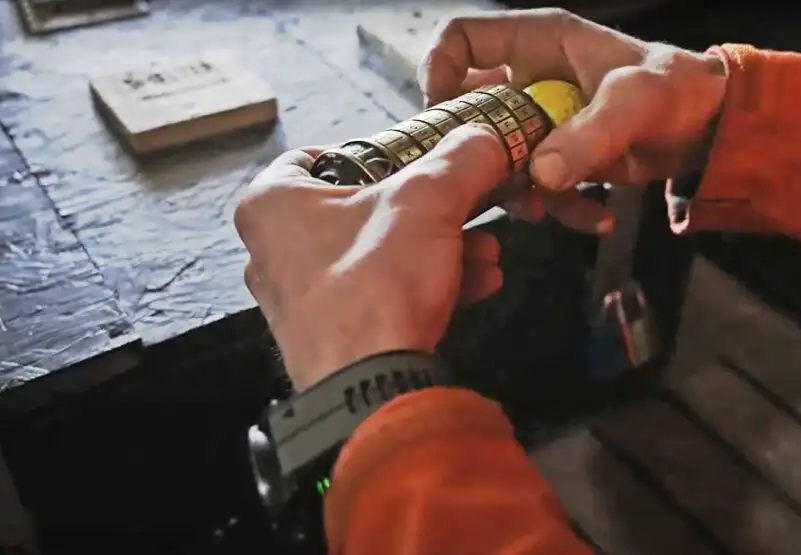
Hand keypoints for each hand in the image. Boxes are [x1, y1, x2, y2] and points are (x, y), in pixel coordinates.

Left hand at [234, 125, 507, 390]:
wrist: (368, 390)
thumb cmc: (378, 278)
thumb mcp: (429, 201)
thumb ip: (462, 159)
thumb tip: (489, 135)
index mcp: (273, 203)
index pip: (319, 155)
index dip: (375, 151)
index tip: (419, 161)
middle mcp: (274, 250)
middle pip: (366, 209)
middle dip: (433, 212)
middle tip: (474, 212)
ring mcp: (301, 299)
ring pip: (380, 255)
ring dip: (441, 249)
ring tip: (488, 256)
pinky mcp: (330, 338)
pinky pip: (381, 295)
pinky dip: (426, 285)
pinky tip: (478, 286)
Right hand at [419, 8, 727, 231]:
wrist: (711, 129)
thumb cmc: (677, 90)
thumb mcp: (635, 102)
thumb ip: (590, 134)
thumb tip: (542, 175)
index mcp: (537, 42)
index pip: (460, 39)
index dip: (438, 72)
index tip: (446, 118)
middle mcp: (529, 79)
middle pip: (469, 110)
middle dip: (478, 153)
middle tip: (493, 182)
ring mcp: (542, 122)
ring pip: (498, 157)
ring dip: (518, 191)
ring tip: (548, 211)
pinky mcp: (560, 158)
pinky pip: (539, 186)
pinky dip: (563, 209)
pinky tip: (598, 218)